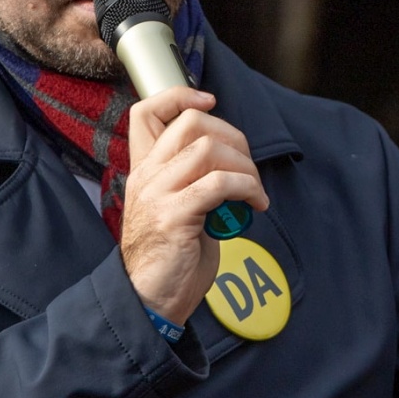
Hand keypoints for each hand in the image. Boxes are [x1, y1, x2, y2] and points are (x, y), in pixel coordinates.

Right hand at [119, 87, 268, 323]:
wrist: (149, 302)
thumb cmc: (170, 259)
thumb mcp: (175, 208)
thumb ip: (192, 180)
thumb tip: (232, 163)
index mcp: (143, 171)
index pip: (145, 112)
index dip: (180, 95)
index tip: (210, 101)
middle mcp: (146, 177)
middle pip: (190, 122)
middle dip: (232, 136)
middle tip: (248, 167)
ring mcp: (158, 195)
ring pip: (208, 149)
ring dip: (245, 166)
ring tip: (255, 192)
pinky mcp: (175, 217)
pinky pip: (220, 184)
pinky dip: (248, 189)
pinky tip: (255, 206)